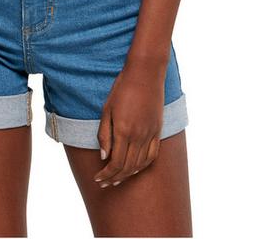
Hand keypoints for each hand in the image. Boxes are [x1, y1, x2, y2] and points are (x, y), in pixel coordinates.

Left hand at [94, 67, 163, 187]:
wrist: (145, 73)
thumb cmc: (122, 88)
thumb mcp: (106, 109)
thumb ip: (104, 134)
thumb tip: (103, 156)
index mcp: (123, 131)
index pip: (115, 163)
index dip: (106, 174)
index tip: (98, 178)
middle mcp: (138, 136)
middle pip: (127, 167)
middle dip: (114, 178)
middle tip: (104, 183)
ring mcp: (150, 134)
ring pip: (139, 164)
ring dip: (127, 175)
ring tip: (117, 180)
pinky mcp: (158, 131)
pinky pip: (152, 156)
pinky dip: (142, 167)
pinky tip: (135, 169)